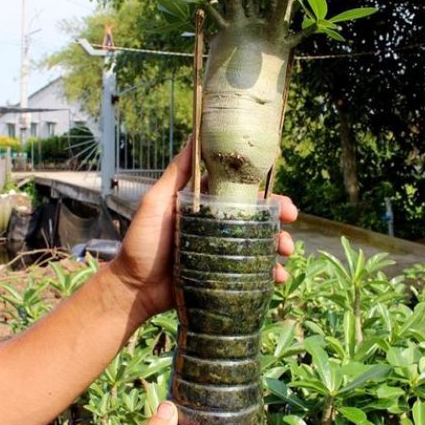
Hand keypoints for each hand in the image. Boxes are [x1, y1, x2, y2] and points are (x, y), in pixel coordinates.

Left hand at [110, 140, 297, 317]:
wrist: (133, 289)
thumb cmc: (142, 243)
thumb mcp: (157, 202)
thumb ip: (177, 174)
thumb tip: (194, 134)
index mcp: (206, 205)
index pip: (242, 193)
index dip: (265, 194)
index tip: (281, 199)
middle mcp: (217, 226)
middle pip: (258, 218)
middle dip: (279, 220)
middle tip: (291, 223)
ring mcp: (222, 251)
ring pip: (260, 244)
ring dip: (279, 246)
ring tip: (285, 254)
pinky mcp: (224, 275)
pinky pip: (253, 272)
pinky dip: (269, 274)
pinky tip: (277, 278)